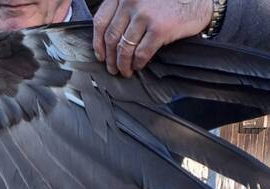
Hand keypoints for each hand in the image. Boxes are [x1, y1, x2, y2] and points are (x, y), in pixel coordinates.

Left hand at [93, 0, 213, 76]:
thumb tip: (108, 39)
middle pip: (111, 37)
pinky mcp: (159, 29)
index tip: (100, 55)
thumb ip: (125, 10)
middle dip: (110, 58)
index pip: (101, 21)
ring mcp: (144, 15)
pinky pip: (141, 53)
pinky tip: (139, 66)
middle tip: (112, 68)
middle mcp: (131, 2)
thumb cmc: (170, 0)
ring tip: (124, 71)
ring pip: (124, 48)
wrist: (200, 0)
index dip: (97, 43)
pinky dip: (138, 63)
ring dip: (122, 64)